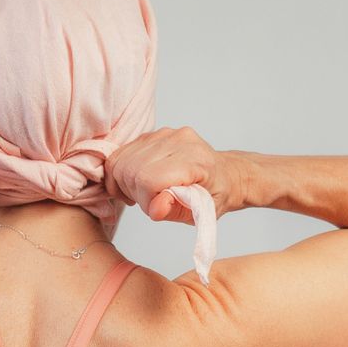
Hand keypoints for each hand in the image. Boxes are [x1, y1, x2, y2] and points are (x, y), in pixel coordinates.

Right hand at [103, 127, 243, 222]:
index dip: (146, 200)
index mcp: (195, 161)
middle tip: (151, 202)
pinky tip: (140, 181)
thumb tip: (155, 208)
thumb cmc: (215, 195)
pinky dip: (124, 171)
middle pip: (130, 170)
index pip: (148, 179)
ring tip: (146, 192)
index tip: (157, 209)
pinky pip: (123, 153)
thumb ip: (175, 211)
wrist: (226, 174)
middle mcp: (178, 141)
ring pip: (121, 160)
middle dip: (134, 193)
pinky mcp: (153, 133)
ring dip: (126, 182)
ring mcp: (164, 134)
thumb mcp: (202, 213)